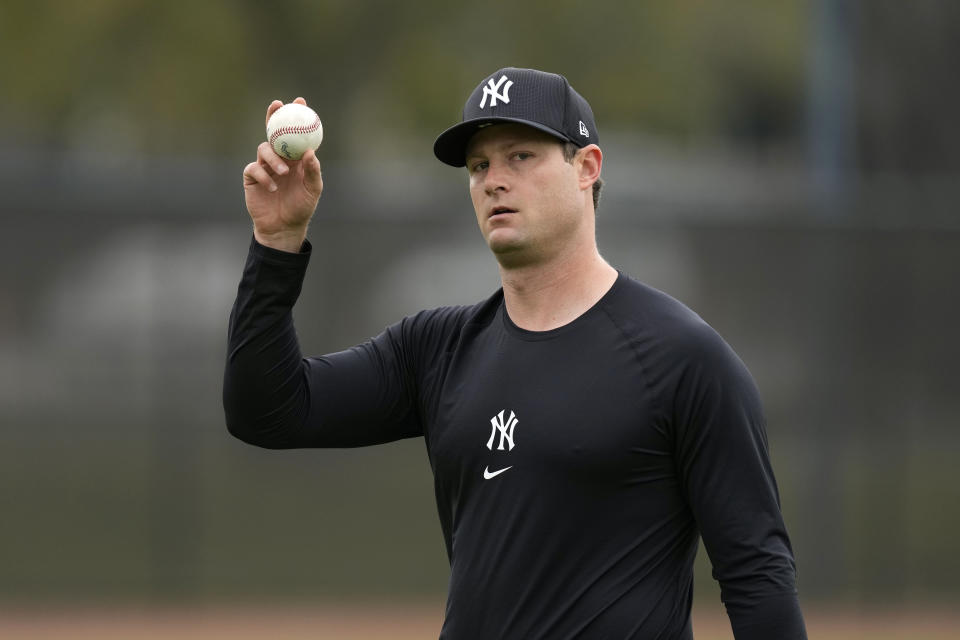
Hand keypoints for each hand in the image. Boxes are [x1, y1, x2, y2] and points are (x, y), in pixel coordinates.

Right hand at [242, 97, 323, 251]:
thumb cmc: (301, 207)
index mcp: (295, 157)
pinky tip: (273, 187)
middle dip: (273, 116)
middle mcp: (279, 158)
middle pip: (274, 131)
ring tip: (284, 172)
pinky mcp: (252, 177)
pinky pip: (254, 169)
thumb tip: (311, 151)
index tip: (300, 102)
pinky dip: (264, 176)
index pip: (295, 132)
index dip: (296, 115)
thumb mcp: (312, 189)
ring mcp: (264, 166)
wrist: (284, 227)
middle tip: (277, 106)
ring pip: (264, 149)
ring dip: (274, 158)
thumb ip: (313, 170)